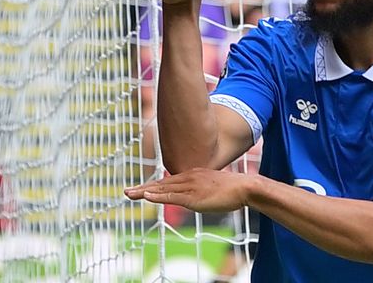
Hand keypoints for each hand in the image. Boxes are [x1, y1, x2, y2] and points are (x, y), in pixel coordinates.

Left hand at [124, 167, 252, 212]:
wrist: (245, 187)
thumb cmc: (234, 189)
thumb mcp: (215, 187)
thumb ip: (204, 191)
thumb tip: (201, 198)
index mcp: (193, 175)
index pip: (169, 181)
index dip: (153, 186)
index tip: (142, 189)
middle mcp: (189, 177)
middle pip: (161, 183)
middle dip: (143, 188)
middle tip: (127, 191)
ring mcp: (190, 186)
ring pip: (162, 189)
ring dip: (144, 192)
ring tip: (129, 194)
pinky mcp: (193, 196)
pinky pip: (172, 196)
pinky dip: (158, 196)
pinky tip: (146, 196)